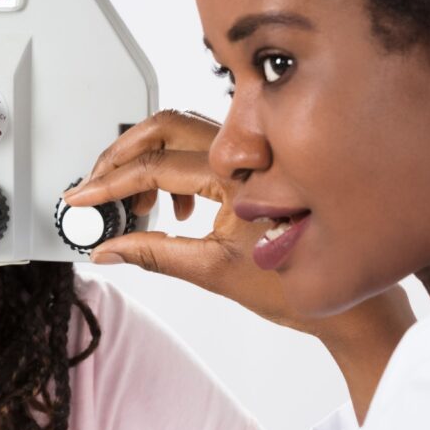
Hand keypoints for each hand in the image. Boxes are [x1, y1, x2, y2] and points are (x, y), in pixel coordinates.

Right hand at [65, 110, 413, 340]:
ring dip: (144, 160)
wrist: (347, 301)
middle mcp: (246, 156)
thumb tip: (108, 249)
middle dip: (120, 154)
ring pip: (180, 133)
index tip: (81, 198)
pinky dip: (171, 170)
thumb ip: (152, 254)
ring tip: (130, 202)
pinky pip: (201, 149)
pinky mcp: (253, 167)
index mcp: (236, 180)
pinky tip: (171, 206)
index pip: (154, 167)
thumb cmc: (295, 284)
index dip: (109, 184)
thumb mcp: (212, 272)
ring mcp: (251, 158)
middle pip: (163, 127)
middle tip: (94, 185)